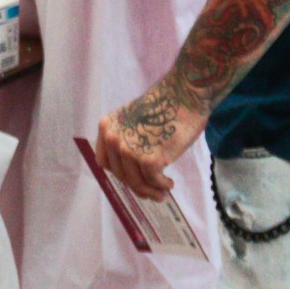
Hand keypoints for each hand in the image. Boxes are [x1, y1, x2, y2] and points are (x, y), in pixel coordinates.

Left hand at [96, 75, 207, 200]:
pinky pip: (153, 181)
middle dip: (137, 186)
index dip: (120, 173)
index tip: (132, 179)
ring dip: (149, 191)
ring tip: (161, 193)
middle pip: (121, 174)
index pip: (106, 161)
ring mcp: (129, 150)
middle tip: (151, 192)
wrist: (183, 95)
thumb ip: (127, 139)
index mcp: (107, 127)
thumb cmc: (164, 106)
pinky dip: (161, 186)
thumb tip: (132, 169)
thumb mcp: (134, 121)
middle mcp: (113, 139)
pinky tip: (169, 184)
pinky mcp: (149, 159)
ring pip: (136, 182)